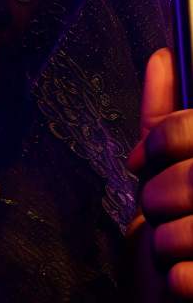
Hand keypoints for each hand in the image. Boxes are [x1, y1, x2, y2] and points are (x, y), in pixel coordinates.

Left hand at [127, 46, 192, 297]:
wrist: (176, 301)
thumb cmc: (177, 230)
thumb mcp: (169, 167)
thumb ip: (166, 118)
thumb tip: (163, 58)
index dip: (164, 141)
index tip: (147, 159)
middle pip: (192, 177)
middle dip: (159, 195)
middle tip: (160, 210)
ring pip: (188, 227)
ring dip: (166, 241)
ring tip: (174, 246)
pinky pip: (191, 276)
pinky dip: (177, 278)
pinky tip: (180, 277)